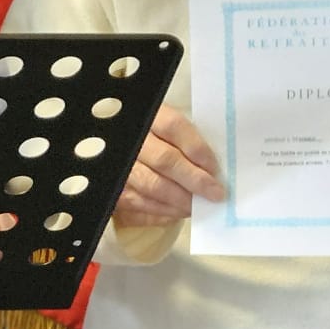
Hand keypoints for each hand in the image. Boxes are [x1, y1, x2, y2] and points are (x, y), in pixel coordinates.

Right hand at [115, 104, 226, 225]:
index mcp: (146, 117)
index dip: (197, 148)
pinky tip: (180, 211)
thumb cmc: (152, 140)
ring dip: (181, 200)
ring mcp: (119, 167)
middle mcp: (130, 140)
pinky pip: (140, 204)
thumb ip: (184, 140)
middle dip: (194, 180)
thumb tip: (211, 167)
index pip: (174, 127)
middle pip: (165, 160)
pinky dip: (164, 211)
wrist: (118, 152)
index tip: (215, 168)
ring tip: (199, 205)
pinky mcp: (114, 191)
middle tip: (215, 193)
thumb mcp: (164, 128)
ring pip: (152, 185)